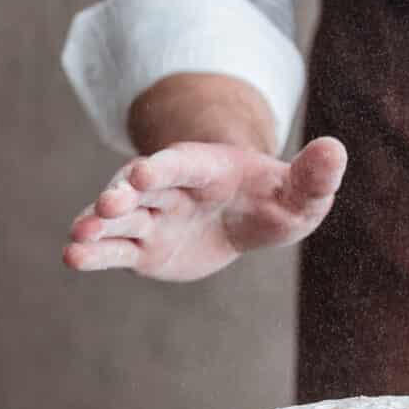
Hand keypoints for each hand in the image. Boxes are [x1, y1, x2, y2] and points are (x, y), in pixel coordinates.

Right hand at [63, 135, 346, 280]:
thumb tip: (336, 149)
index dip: (163, 167)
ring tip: (76, 241)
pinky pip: (116, 252)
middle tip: (106, 206)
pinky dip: (96, 255)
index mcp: (206, 168)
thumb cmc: (273, 198)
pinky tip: (72, 259)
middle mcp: (171, 189)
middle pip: (141, 189)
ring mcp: (154, 218)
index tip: (142, 172)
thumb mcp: (300, 192)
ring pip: (120, 221)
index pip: (181, 164)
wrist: (247, 215)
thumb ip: (314, 176)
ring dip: (98, 227)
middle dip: (122, 195)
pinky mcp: (144, 249)